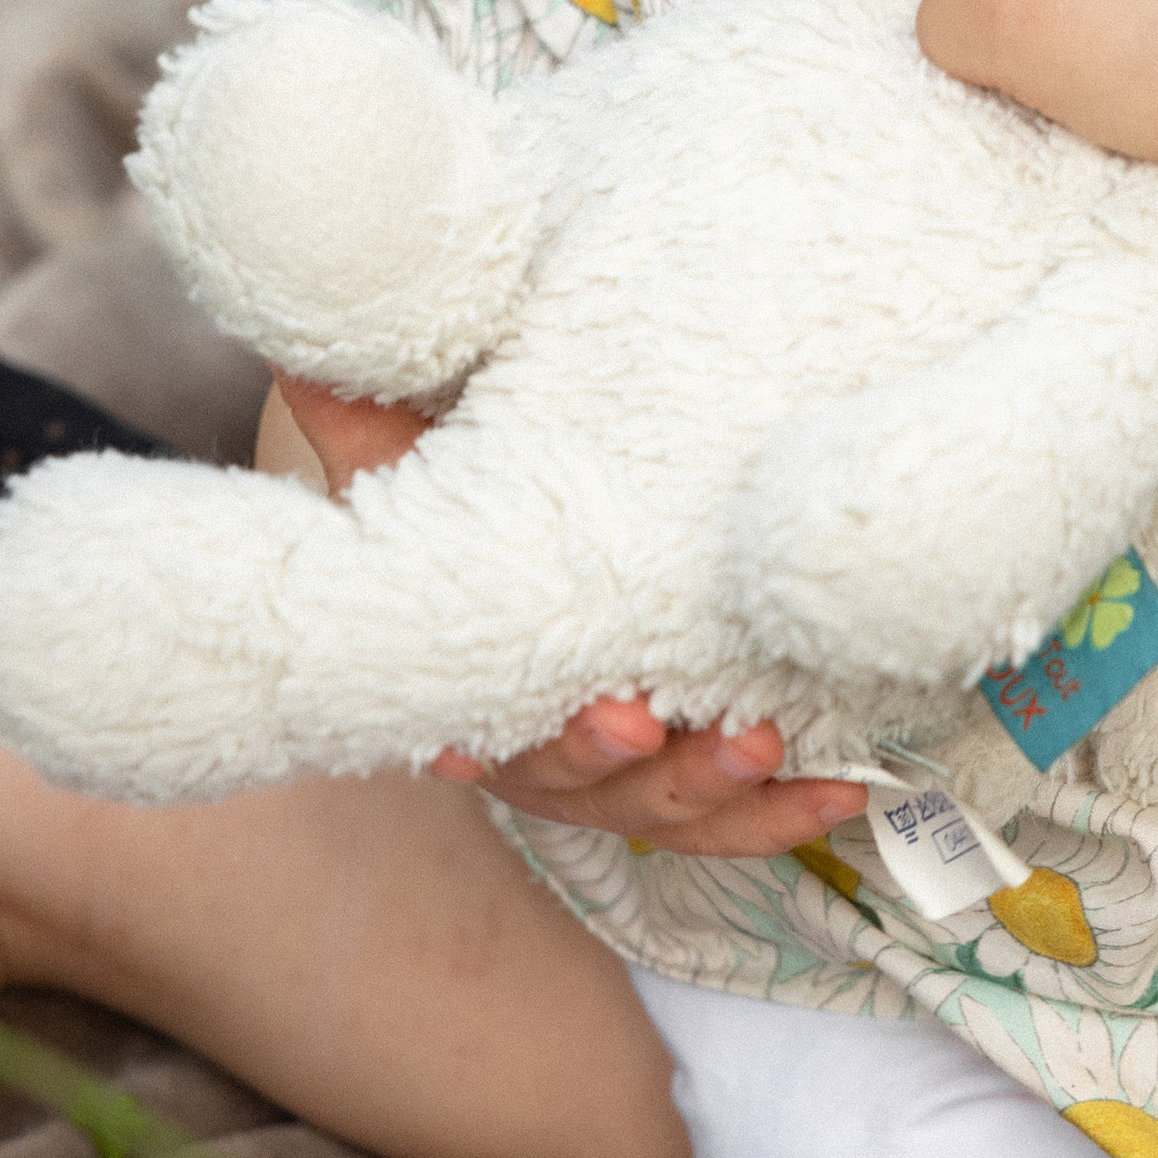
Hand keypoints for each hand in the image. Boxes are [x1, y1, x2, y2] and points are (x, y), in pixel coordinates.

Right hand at [267, 378, 863, 855]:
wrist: (513, 474)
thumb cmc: (457, 459)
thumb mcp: (402, 432)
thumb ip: (359, 404)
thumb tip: (314, 344)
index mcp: (458, 671)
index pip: (467, 722)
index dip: (490, 736)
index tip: (512, 723)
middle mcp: (531, 731)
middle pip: (564, 781)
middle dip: (608, 761)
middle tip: (642, 722)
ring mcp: (614, 756)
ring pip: (654, 806)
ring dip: (709, 791)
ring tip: (762, 745)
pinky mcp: (691, 751)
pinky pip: (733, 813)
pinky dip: (782, 812)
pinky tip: (843, 787)